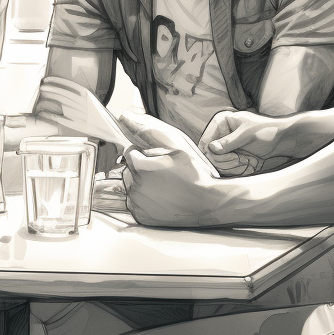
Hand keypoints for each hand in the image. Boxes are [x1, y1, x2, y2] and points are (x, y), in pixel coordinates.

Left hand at [116, 111, 223, 226]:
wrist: (209, 202)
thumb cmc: (194, 173)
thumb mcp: (175, 145)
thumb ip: (148, 131)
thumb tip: (125, 117)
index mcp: (140, 167)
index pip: (131, 153)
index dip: (146, 154)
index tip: (161, 160)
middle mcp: (134, 186)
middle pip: (129, 170)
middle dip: (142, 169)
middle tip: (164, 174)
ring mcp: (137, 204)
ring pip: (131, 187)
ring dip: (142, 184)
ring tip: (164, 186)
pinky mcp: (141, 217)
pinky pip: (135, 204)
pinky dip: (144, 200)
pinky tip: (162, 198)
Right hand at [198, 110, 296, 174]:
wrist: (282, 140)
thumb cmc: (266, 131)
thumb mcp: (247, 135)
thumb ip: (229, 142)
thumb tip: (211, 148)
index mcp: (221, 122)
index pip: (206, 142)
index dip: (215, 154)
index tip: (233, 157)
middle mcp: (219, 134)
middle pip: (210, 156)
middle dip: (227, 161)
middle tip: (241, 160)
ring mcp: (225, 146)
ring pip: (217, 164)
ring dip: (233, 166)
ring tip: (247, 162)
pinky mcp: (231, 155)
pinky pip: (226, 168)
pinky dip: (237, 169)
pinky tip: (248, 165)